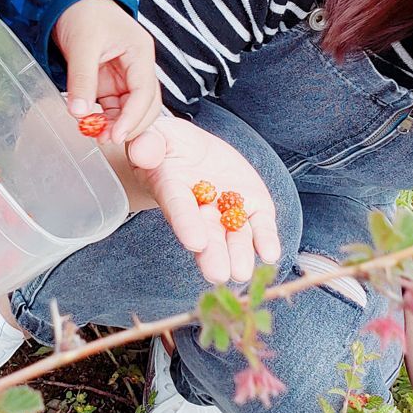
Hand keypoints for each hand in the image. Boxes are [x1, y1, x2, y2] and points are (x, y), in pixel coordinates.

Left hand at [54, 0, 160, 142]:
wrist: (69, 0)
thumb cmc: (82, 13)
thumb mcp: (82, 45)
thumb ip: (81, 79)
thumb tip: (78, 113)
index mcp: (140, 53)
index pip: (145, 92)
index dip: (133, 117)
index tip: (115, 135)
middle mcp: (137, 67)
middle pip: (145, 105)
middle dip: (128, 125)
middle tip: (105, 139)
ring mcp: (124, 77)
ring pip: (129, 110)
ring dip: (115, 124)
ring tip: (95, 135)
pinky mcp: (110, 83)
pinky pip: (112, 107)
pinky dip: (104, 119)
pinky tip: (92, 126)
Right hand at [121, 114, 279, 284]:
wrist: (189, 150)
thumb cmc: (164, 146)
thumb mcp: (152, 138)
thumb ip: (148, 145)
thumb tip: (143, 152)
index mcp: (172, 190)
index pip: (179, 209)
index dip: (187, 224)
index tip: (195, 242)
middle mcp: (200, 209)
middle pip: (207, 234)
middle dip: (213, 255)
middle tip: (219, 275)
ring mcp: (228, 209)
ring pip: (234, 235)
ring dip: (239, 253)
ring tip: (241, 272)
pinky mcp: (252, 204)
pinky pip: (260, 223)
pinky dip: (266, 238)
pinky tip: (270, 253)